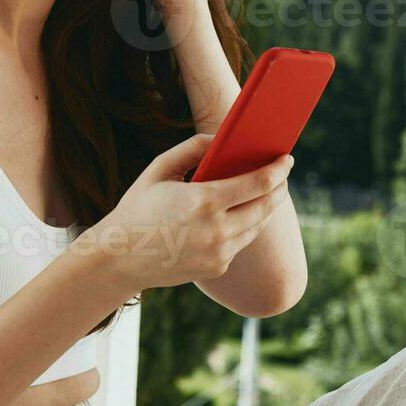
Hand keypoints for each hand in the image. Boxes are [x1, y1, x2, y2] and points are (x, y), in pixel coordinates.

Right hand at [83, 131, 293, 291]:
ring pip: (257, 226)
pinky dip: (246, 226)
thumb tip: (219, 137)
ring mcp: (219, 253)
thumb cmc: (137, 208)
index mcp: (204, 202)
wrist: (118, 259)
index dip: (278, 170)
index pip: (258, 183)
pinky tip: (245, 214)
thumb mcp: (159, 170)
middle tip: (283, 175)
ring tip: (268, 192)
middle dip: (280, 188)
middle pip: (266, 206)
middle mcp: (217, 231)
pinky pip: (241, 243)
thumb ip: (191, 148)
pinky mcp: (217, 268)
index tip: (287, 159)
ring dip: (267, 208)